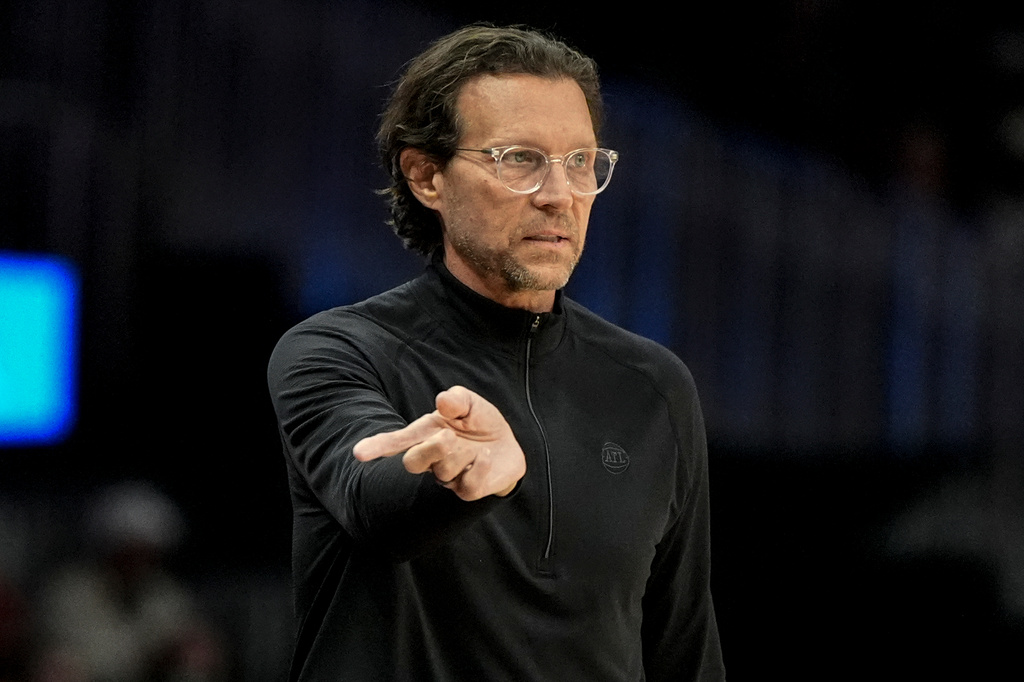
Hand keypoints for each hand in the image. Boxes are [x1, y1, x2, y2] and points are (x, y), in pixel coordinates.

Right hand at [352, 386, 525, 500]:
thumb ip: (457, 399)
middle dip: (430, 450)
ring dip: (462, 455)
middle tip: (449, 436)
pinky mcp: (468, 490)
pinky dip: (478, 468)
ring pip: (443, 472)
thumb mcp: (470, 403)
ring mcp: (448, 476)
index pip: (395, 442)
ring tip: (477, 446)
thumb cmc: (478, 422)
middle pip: (412, 463)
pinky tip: (485, 457)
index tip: (360, 453)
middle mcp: (431, 458)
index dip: (377, 446)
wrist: (505, 444)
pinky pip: (467, 486)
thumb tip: (443, 401)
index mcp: (425, 434)